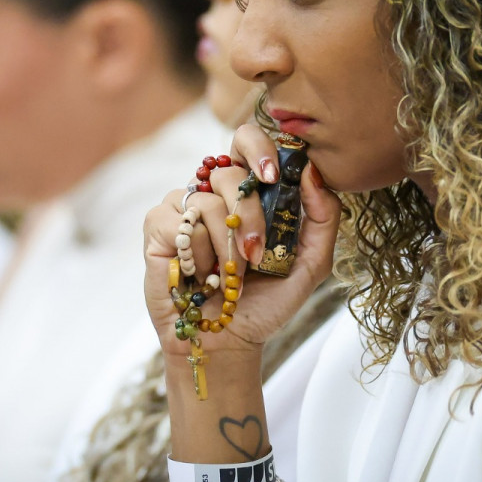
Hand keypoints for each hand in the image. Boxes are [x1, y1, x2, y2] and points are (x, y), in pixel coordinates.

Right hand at [143, 124, 341, 357]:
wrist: (228, 340)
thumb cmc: (266, 301)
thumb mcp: (310, 263)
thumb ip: (323, 217)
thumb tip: (312, 171)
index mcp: (249, 190)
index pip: (248, 141)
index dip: (259, 148)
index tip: (273, 177)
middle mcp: (214, 192)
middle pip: (229, 171)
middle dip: (249, 213)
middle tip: (256, 252)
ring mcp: (184, 207)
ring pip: (206, 200)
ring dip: (225, 246)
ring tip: (229, 275)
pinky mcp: (158, 226)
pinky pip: (179, 223)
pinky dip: (196, 255)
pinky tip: (200, 275)